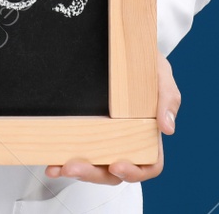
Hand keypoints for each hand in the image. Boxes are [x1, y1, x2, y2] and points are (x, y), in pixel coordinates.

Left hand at [44, 55, 179, 184]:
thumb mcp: (160, 74)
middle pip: (114, 172)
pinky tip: (50, 162)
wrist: (122, 45)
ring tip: (57, 166)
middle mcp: (125, 141)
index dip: (134, 172)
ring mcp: (103, 137)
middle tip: (74, 167)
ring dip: (75, 171)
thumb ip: (168, 98)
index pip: (148, 165)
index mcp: (148, 134)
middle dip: (93, 174)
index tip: (116, 165)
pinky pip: (75, 151)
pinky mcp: (84, 129)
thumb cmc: (144, 62)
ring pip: (92, 167)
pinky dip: (61, 160)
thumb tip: (168, 129)